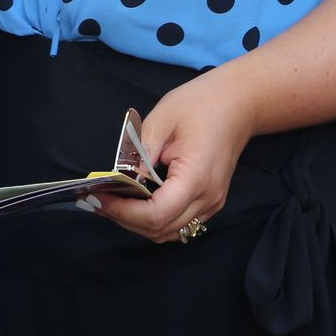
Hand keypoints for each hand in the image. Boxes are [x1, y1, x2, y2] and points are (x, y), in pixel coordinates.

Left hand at [95, 68, 254, 242]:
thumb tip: (121, 178)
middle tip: (97, 200)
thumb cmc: (201, 104)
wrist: (238, 103)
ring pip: (170, 232)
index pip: (156, 214)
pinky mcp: (210, 201)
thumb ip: (140, 151)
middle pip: (161, 229)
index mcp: (196, 177)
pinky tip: (137, 202)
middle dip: (125, 219)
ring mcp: (212, 203)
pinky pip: (179, 223)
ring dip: (139, 223)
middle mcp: (207, 198)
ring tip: (113, 202)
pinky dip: (155, 220)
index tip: (99, 197)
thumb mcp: (162, 118)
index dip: (123, 211)